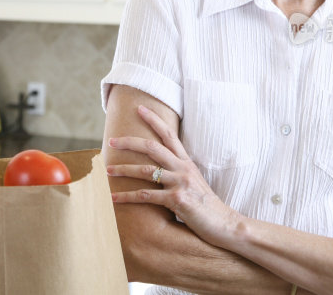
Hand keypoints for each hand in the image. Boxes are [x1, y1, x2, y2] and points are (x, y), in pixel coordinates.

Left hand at [107, 105, 238, 246]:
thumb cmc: (207, 205)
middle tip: (112, 140)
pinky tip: (113, 198)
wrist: (225, 224)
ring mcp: (180, 183)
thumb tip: (160, 168)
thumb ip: (179, 172)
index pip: (169, 135)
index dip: (154, 120)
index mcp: (187, 162)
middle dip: (129, 142)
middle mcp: (183, 168)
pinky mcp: (177, 200)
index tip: (139, 109)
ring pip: (145, 171)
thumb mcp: (194, 182)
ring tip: (107, 170)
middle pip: (152, 147)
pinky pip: (146, 196)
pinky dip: (127, 197)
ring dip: (123, 170)